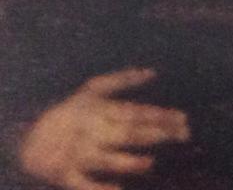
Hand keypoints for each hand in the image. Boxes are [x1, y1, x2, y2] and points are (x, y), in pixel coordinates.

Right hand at [19, 68, 188, 189]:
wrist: (30, 139)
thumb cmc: (71, 112)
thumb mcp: (92, 90)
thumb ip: (122, 80)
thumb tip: (152, 72)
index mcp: (99, 110)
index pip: (135, 113)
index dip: (160, 116)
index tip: (184, 119)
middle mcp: (91, 131)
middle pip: (128, 134)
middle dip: (157, 135)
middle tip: (184, 135)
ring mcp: (78, 154)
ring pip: (106, 159)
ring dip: (128, 162)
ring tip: (149, 163)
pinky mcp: (64, 175)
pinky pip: (82, 185)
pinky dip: (99, 188)